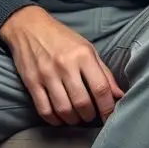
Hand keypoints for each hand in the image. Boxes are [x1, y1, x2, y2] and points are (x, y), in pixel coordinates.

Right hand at [0, 6, 123, 125]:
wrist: (29, 27)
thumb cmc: (63, 38)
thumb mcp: (88, 49)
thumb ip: (104, 72)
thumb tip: (118, 95)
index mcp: (84, 55)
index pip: (100, 88)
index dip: (108, 107)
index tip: (110, 116)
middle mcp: (66, 65)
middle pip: (82, 102)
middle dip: (90, 115)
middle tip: (91, 116)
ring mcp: (47, 74)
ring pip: (64, 109)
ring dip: (73, 120)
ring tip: (77, 118)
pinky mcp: (31, 82)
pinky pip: (44, 109)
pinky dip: (54, 120)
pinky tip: (60, 118)